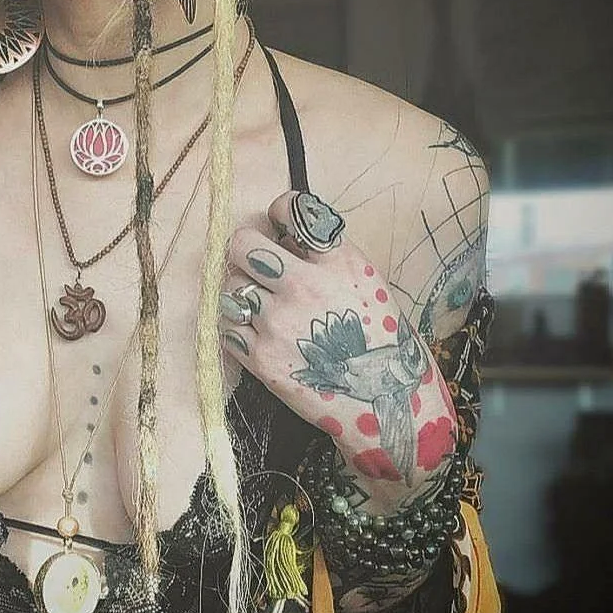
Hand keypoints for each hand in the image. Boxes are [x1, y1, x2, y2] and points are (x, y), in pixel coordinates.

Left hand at [219, 190, 456, 485]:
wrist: (385, 404)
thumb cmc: (376, 335)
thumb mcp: (364, 278)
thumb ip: (322, 252)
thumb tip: (278, 232)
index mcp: (335, 260)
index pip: (289, 208)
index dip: (278, 213)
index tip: (278, 226)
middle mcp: (303, 286)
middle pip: (241, 245)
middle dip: (245, 250)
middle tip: (255, 263)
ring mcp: (279, 323)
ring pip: (229, 286)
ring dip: (240, 291)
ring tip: (261, 304)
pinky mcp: (262, 358)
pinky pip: (226, 325)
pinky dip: (237, 326)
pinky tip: (259, 332)